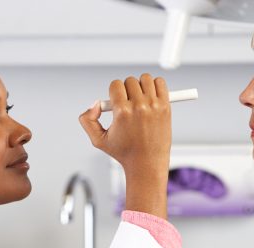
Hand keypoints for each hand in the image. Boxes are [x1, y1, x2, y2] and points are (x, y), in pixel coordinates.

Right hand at [79, 74, 170, 218]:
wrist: (147, 163)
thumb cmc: (124, 153)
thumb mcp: (98, 140)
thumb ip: (87, 120)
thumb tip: (95, 104)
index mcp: (122, 112)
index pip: (115, 85)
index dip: (114, 92)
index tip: (117, 102)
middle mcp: (139, 107)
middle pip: (130, 81)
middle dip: (127, 90)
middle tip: (129, 104)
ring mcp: (154, 106)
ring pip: (145, 79)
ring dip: (141, 86)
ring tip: (140, 100)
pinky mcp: (166, 107)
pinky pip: (160, 83)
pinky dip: (155, 85)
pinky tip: (151, 97)